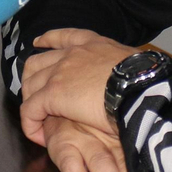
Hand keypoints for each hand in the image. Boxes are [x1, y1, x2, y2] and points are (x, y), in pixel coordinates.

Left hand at [20, 28, 140, 171]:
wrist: (137, 87)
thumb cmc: (142, 79)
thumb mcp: (131, 64)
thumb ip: (122, 69)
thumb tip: (129, 80)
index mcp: (93, 44)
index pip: (64, 36)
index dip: (48, 39)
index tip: (39, 42)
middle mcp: (72, 54)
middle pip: (37, 61)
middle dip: (31, 77)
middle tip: (35, 93)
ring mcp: (59, 72)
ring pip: (29, 85)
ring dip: (30, 101)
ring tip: (37, 118)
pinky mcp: (52, 94)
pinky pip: (30, 110)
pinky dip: (30, 123)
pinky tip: (37, 135)